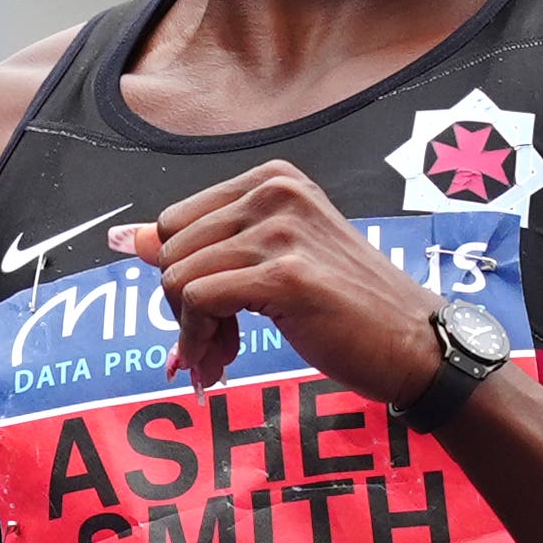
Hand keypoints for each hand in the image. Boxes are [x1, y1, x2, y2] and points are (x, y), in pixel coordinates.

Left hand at [116, 161, 442, 402]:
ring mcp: (281, 231)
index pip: (176, 220)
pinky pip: (198, 301)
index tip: (210, 316)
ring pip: (178, 277)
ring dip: (191, 332)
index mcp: (273, 181)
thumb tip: (127, 239)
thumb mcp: (275, 262)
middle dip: (181, 307)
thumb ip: (207, 248)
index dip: (181, 274)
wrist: (414, 345)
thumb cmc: (349, 309)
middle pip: (171, 248)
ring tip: (222, 358)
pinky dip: (200, 339)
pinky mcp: (284, 275)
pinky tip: (225, 362)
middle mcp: (275, 193)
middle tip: (215, 346)